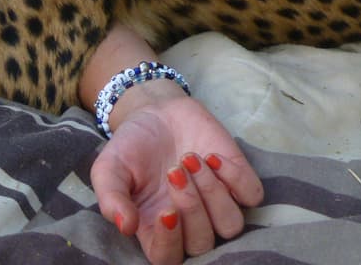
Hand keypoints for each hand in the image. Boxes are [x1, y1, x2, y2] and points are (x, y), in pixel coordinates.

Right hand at [90, 84, 262, 263]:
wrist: (154, 111)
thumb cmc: (130, 146)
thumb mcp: (108, 168)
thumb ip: (111, 198)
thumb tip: (125, 227)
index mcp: (156, 230)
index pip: (167, 259)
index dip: (169, 242)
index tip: (165, 211)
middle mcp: (189, 224)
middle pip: (202, 243)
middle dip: (191, 206)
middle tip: (173, 170)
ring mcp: (216, 204)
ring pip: (231, 224)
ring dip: (213, 192)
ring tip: (189, 159)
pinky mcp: (237, 181)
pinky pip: (252, 196)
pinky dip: (235, 178)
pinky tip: (212, 157)